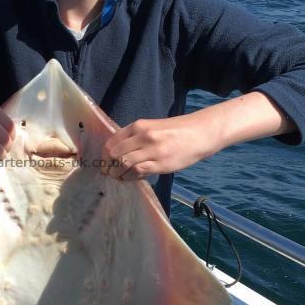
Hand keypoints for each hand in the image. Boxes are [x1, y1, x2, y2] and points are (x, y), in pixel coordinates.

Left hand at [102, 92, 293, 180]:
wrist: (200, 134)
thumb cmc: (176, 131)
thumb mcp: (153, 127)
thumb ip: (136, 137)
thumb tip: (116, 152)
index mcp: (139, 126)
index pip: (112, 141)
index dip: (104, 154)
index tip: (104, 161)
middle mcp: (143, 136)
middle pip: (114, 154)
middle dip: (107, 165)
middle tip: (107, 172)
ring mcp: (151, 150)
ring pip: (123, 164)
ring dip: (117, 173)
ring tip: (117, 177)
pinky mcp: (160, 164)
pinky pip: (137, 172)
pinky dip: (129, 177)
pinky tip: (130, 178)